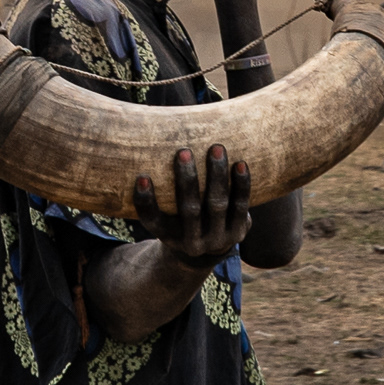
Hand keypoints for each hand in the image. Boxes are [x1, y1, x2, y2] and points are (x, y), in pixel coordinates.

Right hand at [133, 145, 251, 265]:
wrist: (209, 247)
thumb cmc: (180, 215)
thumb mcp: (166, 210)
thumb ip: (158, 185)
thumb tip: (144, 136)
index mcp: (168, 236)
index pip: (153, 221)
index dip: (145, 202)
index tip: (142, 177)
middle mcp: (192, 242)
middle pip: (189, 211)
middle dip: (187, 181)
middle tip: (183, 151)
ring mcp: (217, 238)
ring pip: (217, 205)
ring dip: (217, 175)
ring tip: (216, 148)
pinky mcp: (237, 232)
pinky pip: (240, 207)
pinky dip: (241, 185)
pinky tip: (240, 164)